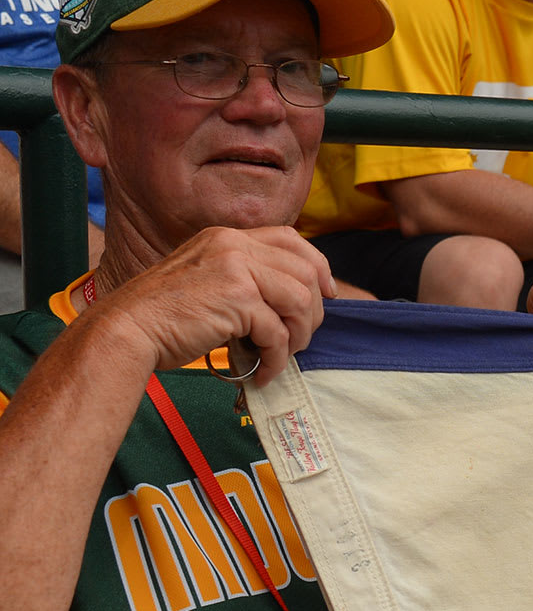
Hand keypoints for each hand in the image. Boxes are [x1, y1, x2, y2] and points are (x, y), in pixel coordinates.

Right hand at [91, 226, 333, 388]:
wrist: (127, 328)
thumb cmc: (164, 314)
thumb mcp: (207, 278)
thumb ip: (245, 278)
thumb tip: (296, 299)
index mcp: (228, 238)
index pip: (292, 240)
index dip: (318, 266)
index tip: (327, 294)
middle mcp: (234, 245)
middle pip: (305, 272)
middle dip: (312, 311)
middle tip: (299, 339)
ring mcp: (236, 269)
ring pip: (299, 301)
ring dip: (298, 336)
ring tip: (281, 355)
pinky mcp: (237, 299)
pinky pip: (278, 332)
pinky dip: (277, 358)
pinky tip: (262, 372)